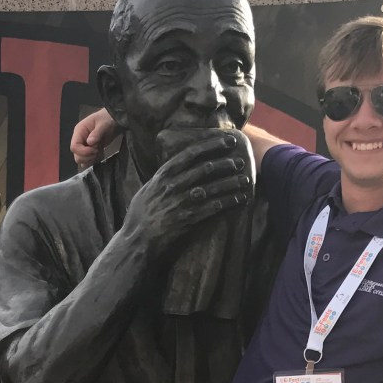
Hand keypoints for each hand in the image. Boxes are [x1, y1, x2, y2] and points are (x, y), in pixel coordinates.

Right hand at [71, 108, 119, 167]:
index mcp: (79, 131)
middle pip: (76, 155)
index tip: (94, 149)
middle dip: (87, 156)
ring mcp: (84, 146)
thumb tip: (89, 142)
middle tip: (97, 151)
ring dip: (90, 159)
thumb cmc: (106, 119)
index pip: (74, 146)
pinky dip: (94, 161)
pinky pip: (88, 161)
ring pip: (81, 160)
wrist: (113, 121)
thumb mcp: (103, 124)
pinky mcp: (90, 151)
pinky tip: (100, 154)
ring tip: (99, 152)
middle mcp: (79, 139)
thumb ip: (96, 133)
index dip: (84, 151)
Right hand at [121, 130, 253, 253]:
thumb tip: (176, 169)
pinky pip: (214, 207)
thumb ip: (163, 179)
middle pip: (206, 168)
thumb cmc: (139, 216)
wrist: (137, 241)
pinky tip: (239, 199)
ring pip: (213, 187)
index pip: (191, 154)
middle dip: (226, 164)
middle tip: (240, 162)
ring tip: (245, 179)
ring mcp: (183, 202)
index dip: (211, 145)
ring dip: (231, 182)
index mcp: (164, 175)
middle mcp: (175, 186)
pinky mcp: (190, 219)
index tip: (226, 141)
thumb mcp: (147, 190)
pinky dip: (229, 202)